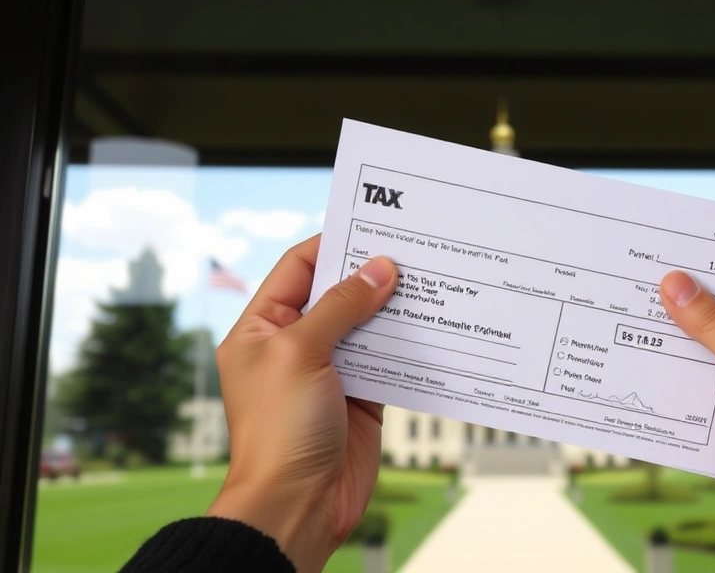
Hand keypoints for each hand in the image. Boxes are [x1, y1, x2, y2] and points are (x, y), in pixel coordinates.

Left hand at [206, 235, 397, 572]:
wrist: (298, 506)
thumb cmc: (279, 432)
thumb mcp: (301, 353)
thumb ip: (341, 307)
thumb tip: (379, 269)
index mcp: (262, 329)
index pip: (297, 269)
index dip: (332, 245)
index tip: (371, 226)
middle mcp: (295, 346)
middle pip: (337, 295)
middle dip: (371, 275)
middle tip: (411, 251)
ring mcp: (330, 372)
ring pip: (367, 326)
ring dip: (395, 309)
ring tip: (429, 282)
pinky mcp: (362, 397)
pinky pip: (389, 360)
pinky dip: (409, 345)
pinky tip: (434, 327)